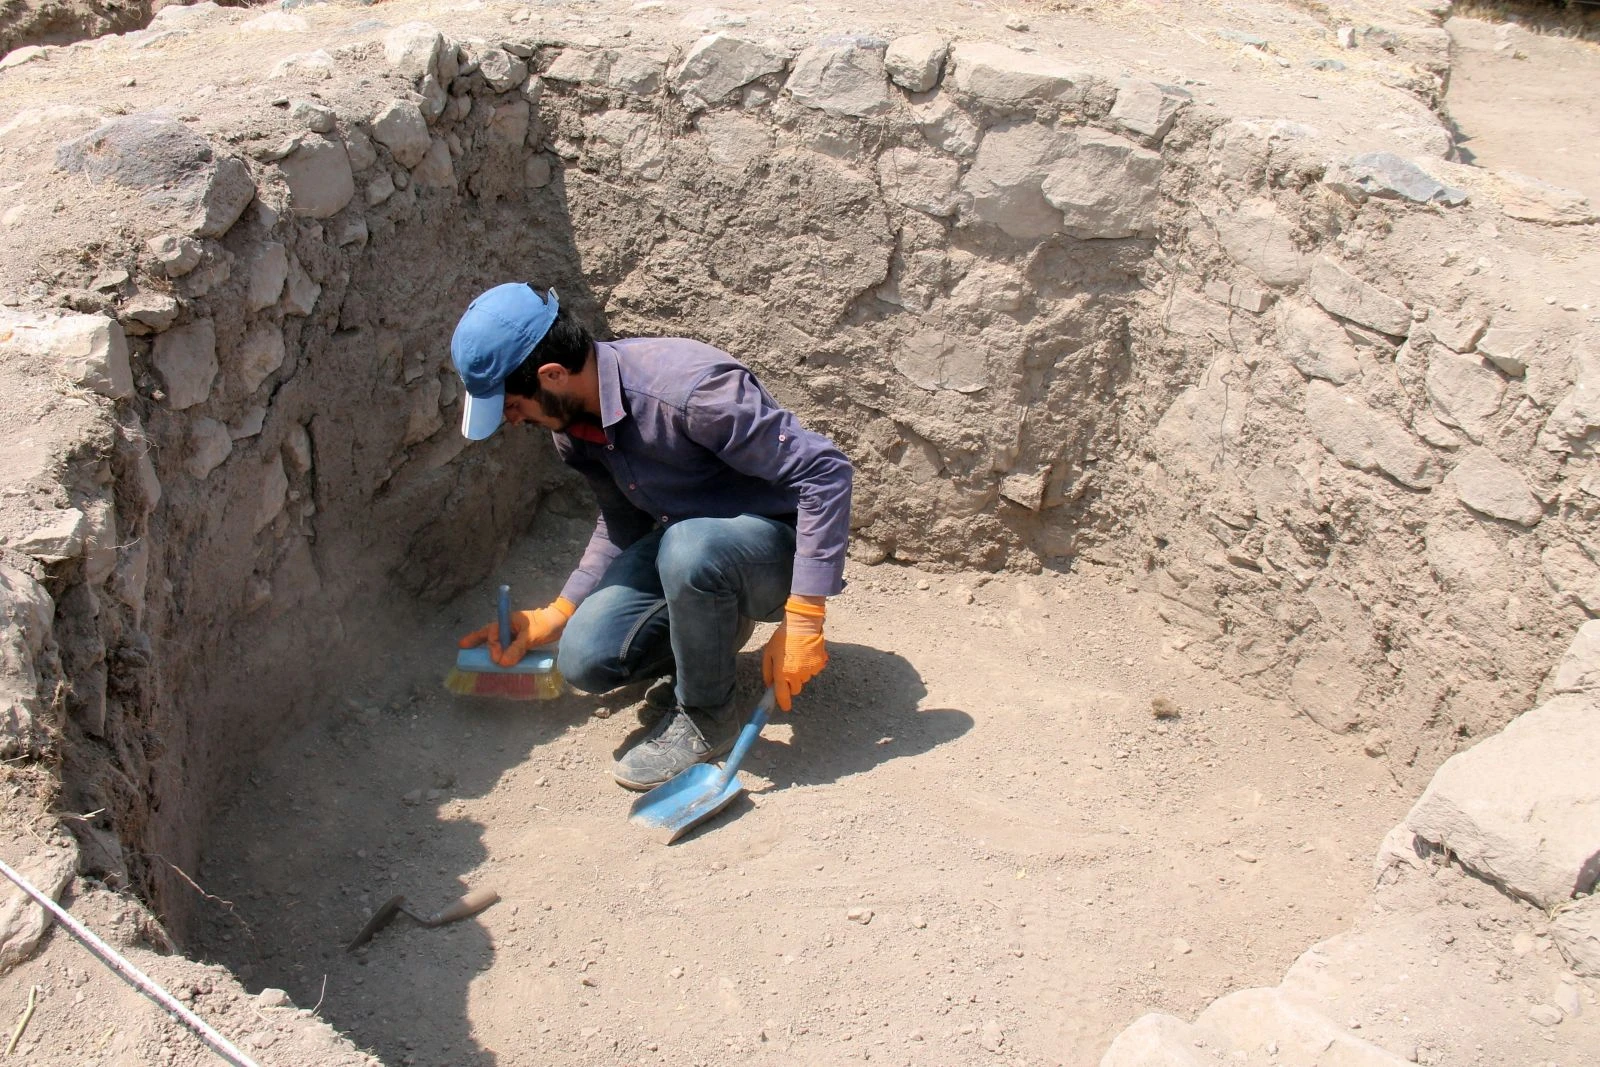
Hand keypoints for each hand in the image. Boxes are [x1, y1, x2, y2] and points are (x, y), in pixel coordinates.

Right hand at [459, 597, 575, 666]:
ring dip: (487, 648)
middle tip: (464, 647)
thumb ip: (517, 648)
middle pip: (488, 634)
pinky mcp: (519, 642)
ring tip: (472, 653)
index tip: (497, 660)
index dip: (493, 648)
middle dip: (476, 640)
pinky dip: (500, 653)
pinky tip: (495, 661)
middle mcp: (508, 627)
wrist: (561, 623)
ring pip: (496, 641)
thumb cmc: (546, 625)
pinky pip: (506, 647)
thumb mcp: (530, 636)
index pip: (493, 634)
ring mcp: (513, 634)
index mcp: (508, 621)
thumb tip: (503, 663)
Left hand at [762, 596, 826, 710]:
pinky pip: (813, 671)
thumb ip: (767, 671)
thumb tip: (769, 684)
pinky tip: (806, 654)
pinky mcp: (819, 665)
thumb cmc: (783, 637)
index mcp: (782, 673)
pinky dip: (810, 666)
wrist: (802, 624)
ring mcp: (809, 670)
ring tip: (797, 656)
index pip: (782, 695)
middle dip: (791, 684)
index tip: (785, 707)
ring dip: (800, 673)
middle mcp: (797, 675)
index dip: (783, 703)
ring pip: (804, 679)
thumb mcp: (769, 653)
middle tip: (788, 670)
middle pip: (795, 689)